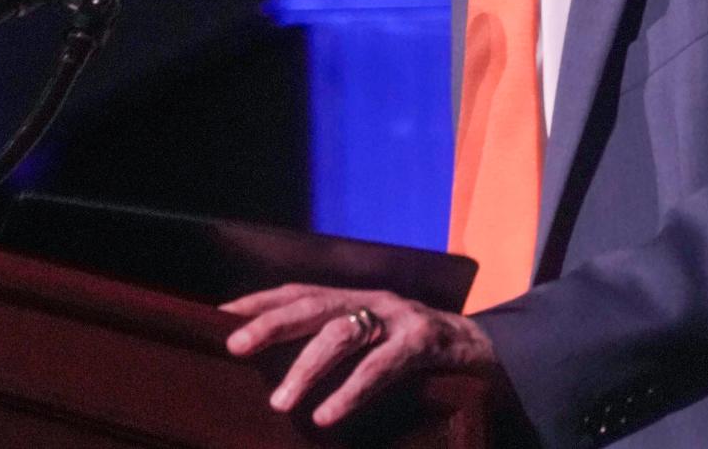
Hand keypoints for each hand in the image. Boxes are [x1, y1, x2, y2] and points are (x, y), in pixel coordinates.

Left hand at [221, 283, 499, 426]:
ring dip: (306, 366)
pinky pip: (380, 367)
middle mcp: (373, 300)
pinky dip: (350, 391)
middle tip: (235, 345)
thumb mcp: (375, 343)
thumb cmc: (417, 356)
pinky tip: (326, 415)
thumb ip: (338, 347)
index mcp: (357, 298)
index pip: (300, 291)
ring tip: (280, 402)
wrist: (484, 354)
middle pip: (313, 304)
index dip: (262, 300)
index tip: (222, 313)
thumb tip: (281, 376)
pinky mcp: (422, 344)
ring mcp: (398, 318)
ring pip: (343, 333)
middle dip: (271, 323)